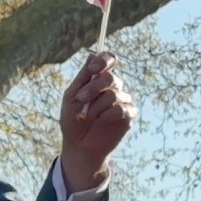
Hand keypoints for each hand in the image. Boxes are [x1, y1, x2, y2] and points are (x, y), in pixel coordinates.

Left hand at [59, 52, 136, 191]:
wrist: (78, 145)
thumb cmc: (72, 120)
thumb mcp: (72, 96)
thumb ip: (83, 77)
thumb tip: (93, 54)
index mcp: (98, 79)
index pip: (108, 60)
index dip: (104, 60)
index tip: (94, 68)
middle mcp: (113, 87)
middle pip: (110, 77)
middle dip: (92, 88)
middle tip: (80, 99)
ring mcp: (122, 100)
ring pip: (114, 94)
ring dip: (96, 106)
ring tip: (86, 117)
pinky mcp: (128, 115)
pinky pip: (121, 109)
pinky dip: (106, 115)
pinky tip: (99, 122)